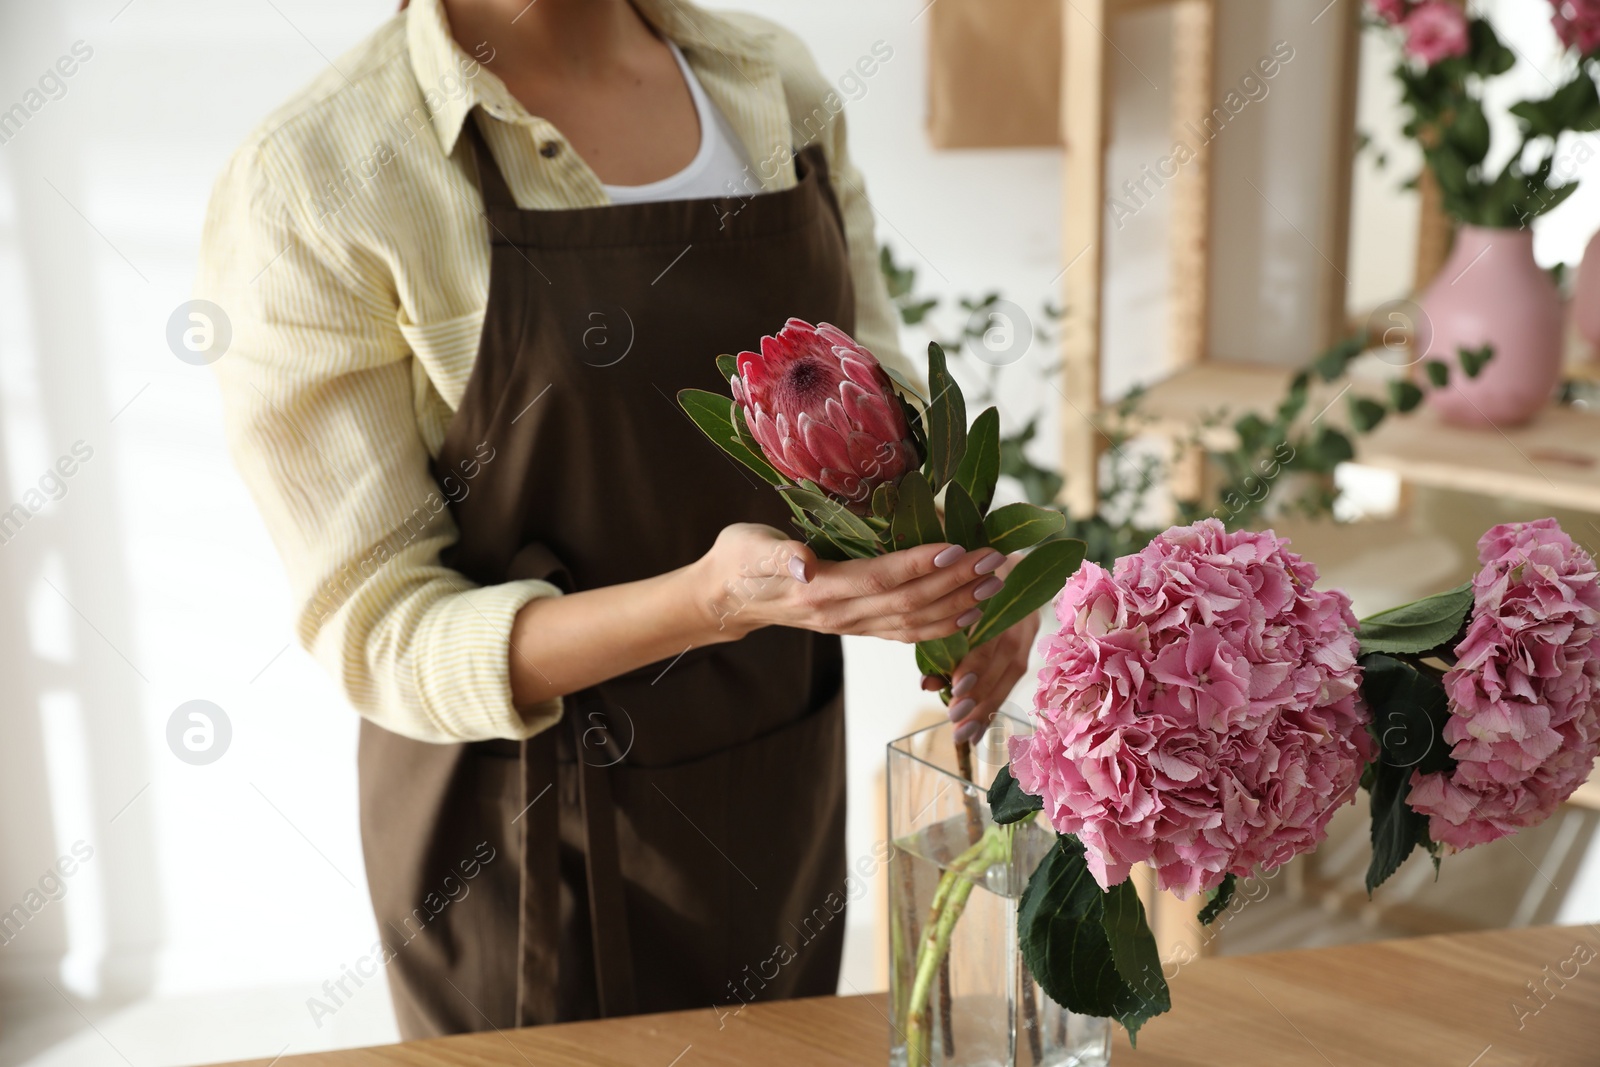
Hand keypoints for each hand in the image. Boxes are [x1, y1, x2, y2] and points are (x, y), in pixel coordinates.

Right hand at [693, 523, 1005, 642]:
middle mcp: (841, 616)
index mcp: (819, 593)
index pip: (882, 579)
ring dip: (958, 606)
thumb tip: (802, 565)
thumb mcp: (748, 549)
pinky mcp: (858, 628)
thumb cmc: (737, 562)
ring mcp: (851, 627)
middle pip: (909, 604)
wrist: (725, 599)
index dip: (922, 565)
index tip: (960, 547)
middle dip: (956, 583)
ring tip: (994, 585)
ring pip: (915, 624)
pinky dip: (943, 624)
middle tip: (995, 561)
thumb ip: (777, 555)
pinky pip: (907, 633)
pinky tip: (969, 611)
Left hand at [920, 553, 1040, 744]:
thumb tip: (927, 684)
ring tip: (965, 733)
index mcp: (1002, 596)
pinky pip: (1011, 680)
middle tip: (955, 718)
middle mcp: (1020, 616)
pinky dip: (994, 705)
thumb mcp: (951, 598)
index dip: (976, 663)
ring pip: (1010, 675)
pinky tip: (980, 730)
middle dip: (980, 694)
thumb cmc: (967, 576)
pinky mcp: (1027, 646)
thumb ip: (940, 636)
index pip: (992, 636)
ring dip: (987, 706)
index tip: (956, 686)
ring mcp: (1028, 632)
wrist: (1001, 558)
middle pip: (1004, 661)